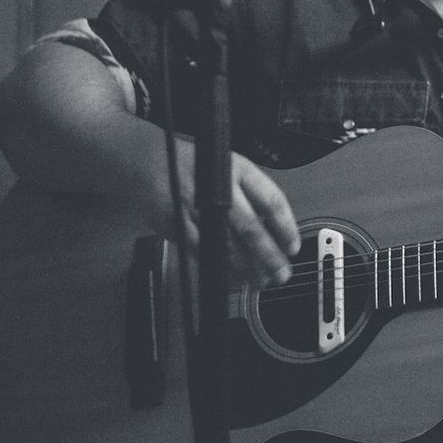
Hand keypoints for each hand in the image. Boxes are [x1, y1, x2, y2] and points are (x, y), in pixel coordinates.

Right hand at [160, 152, 300, 288]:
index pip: (270, 201)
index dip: (286, 228)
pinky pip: (203, 254)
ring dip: (247, 268)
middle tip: (281, 273)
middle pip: (251, 229)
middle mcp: (217, 188)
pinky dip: (221, 269)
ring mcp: (196, 208)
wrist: (150, 162)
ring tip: (260, 280)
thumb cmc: (196, 166)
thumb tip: (275, 230)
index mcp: (237, 169)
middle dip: (269, 256)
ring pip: (227, 246)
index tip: (292, 247)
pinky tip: (233, 277)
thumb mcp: (229, 166)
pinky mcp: (177, 225)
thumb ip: (252, 194)